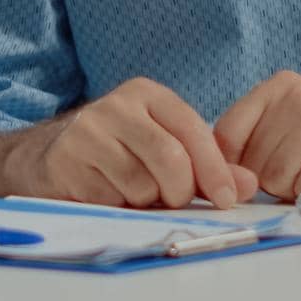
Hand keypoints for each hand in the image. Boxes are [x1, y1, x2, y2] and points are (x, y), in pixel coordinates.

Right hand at [7, 77, 258, 210]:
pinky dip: (117, 206)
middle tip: (171, 199)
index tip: (227, 199)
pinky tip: (107, 193)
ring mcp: (88, 130)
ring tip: (133, 192)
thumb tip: (249, 185)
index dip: (214, 169)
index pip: (192, 130)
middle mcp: (116, 105)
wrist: (51, 157)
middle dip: (179, 191)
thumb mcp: (166, 149)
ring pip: (141, 185)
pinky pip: (110, 199)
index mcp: (146, 93)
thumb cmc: (120, 154)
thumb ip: (209, 166)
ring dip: (144, 202)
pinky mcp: (66, 159)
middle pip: (170, 159)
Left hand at [214, 71, 300, 199]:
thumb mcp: (296, 125)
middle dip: (273, 180)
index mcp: (280, 86)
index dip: (231, 166)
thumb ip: (256, 140)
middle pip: (250, 163)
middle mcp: (298, 97)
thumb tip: (215, 175)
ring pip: (273, 180)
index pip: (225, 132)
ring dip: (296, 189)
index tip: (247, 178)